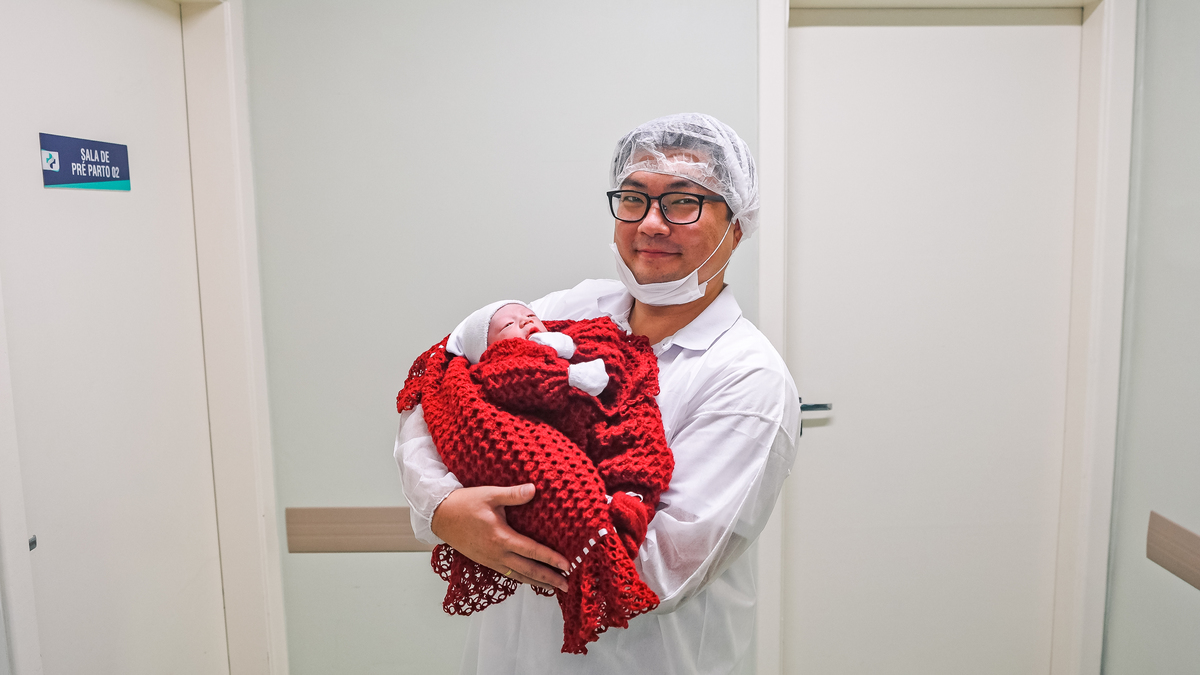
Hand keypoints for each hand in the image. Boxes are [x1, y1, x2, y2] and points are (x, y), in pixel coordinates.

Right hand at [431, 484, 569, 591]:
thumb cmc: (465, 504)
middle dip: (549, 579)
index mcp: (501, 538)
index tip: (567, 565)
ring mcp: (490, 560)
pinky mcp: (485, 561)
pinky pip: (508, 573)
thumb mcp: (490, 495)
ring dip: (537, 582)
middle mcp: (497, 554)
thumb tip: (534, 489)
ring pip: (518, 575)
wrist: (440, 516)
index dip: (551, 559)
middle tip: (566, 585)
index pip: (532, 551)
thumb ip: (513, 494)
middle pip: (528, 570)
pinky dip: (522, 578)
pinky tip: (530, 579)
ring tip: (553, 588)